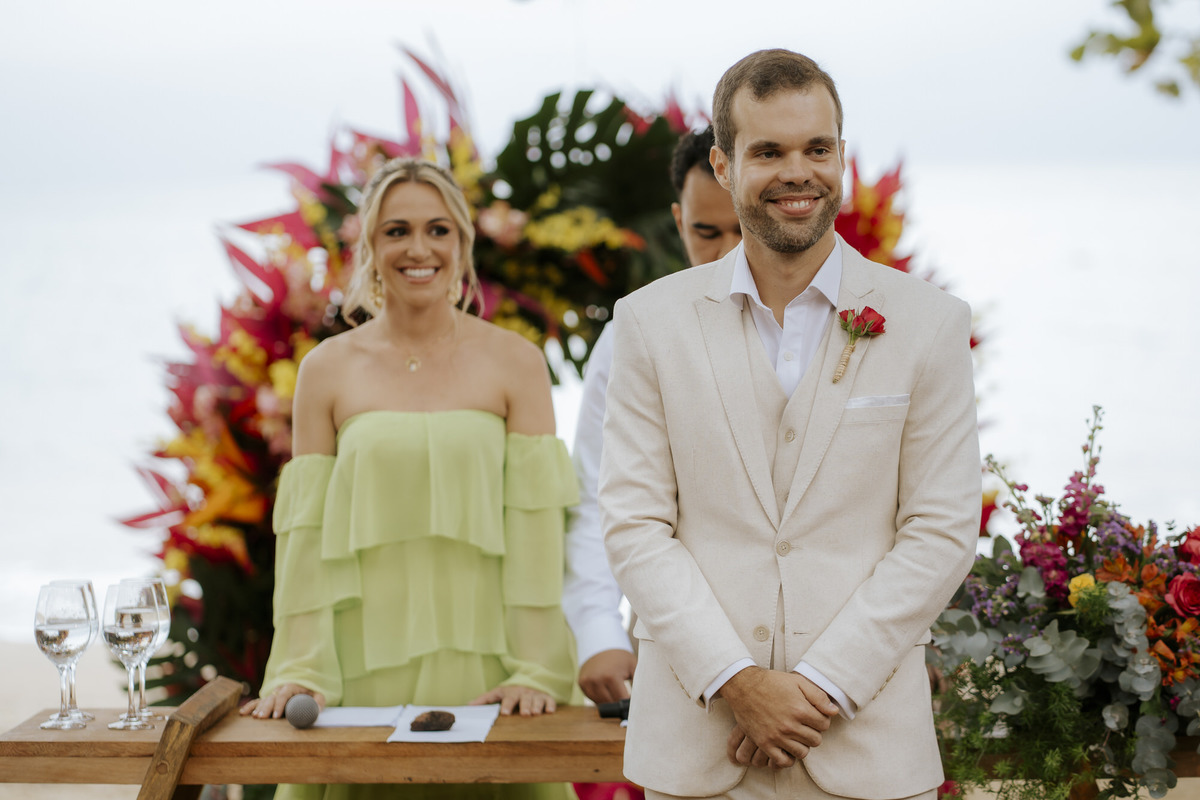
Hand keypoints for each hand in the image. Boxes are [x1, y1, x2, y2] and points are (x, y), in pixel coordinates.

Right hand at [240, 683, 325, 719]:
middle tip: (262, 718)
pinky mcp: (267, 699)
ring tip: (255, 717)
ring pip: (263, 700)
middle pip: (271, 698)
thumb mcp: (317, 694)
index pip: (284, 695)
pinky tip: (242, 713)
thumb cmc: (310, 692)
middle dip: (266, 708)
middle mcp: (279, 689)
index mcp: (291, 687)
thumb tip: (318, 711)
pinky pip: (256, 702)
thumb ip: (318, 702)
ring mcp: (272, 694)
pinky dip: (250, 706)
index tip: (277, 716)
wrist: (302, 684)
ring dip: (258, 708)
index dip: (280, 705)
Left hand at [470, 685, 556, 715]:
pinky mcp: (547, 698)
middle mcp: (524, 693)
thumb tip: (468, 706)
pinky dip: (550, 705)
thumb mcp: (498, 693)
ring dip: (537, 706)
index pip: (509, 699)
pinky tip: (550, 711)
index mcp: (512, 693)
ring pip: (537, 700)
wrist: (530, 682)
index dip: (507, 705)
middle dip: (525, 706)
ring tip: (535, 713)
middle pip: (525, 699)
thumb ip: (485, 700)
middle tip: (525, 714)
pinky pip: (549, 701)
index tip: (505, 713)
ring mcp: (536, 695)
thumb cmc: (511, 693)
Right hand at [578, 649, 636, 703]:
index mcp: (611, 676)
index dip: (627, 702)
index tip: (631, 701)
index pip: (621, 700)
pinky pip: (592, 698)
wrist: (601, 645)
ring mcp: (587, 682)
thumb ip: (639, 682)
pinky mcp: (582, 683)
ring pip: (600, 703)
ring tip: (615, 691)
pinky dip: (599, 697)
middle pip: (610, 703)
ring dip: (609, 700)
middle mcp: (597, 680)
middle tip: (623, 695)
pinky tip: (605, 689)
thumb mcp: (633, 665)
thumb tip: (643, 699)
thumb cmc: (620, 657)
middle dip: (618, 702)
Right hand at [718, 667, 837, 768]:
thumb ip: (818, 696)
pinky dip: (788, 758)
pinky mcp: (764, 743)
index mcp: (800, 709)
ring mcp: (776, 736)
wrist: (743, 686)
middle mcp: (790, 725)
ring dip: (802, 744)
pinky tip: (787, 748)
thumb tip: (834, 711)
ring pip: (802, 752)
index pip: (824, 725)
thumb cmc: (771, 682)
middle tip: (805, 725)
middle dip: (813, 732)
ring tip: (796, 735)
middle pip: (815, 740)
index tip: (814, 716)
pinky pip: (783, 761)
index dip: (822, 720)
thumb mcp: (797, 682)